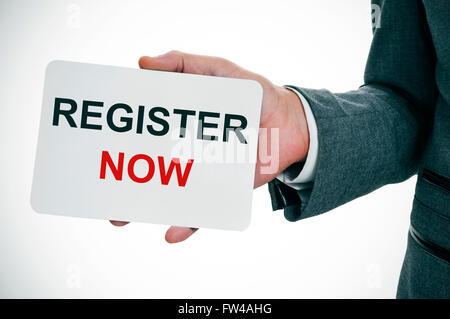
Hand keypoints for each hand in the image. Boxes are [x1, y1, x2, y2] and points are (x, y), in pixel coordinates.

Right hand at [111, 51, 309, 242]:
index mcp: (178, 122)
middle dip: (120, 181)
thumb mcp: (217, 70)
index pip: (141, 132)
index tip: (93, 145)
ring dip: (141, 207)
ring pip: (167, 192)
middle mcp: (184, 149)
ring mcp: (202, 170)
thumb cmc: (252, 92)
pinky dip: (188, 222)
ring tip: (118, 217)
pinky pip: (203, 208)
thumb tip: (142, 63)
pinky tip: (172, 233)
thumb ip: (182, 64)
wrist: (289, 121)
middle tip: (97, 190)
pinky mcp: (222, 188)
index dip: (118, 139)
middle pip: (147, 167)